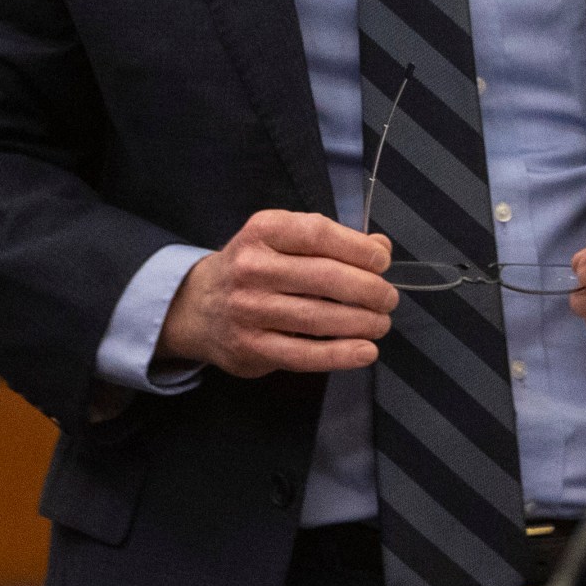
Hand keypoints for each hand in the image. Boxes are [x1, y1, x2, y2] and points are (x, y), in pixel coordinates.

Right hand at [158, 210, 397, 378]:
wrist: (196, 306)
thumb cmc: (255, 267)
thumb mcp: (284, 240)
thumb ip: (331, 241)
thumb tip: (380, 247)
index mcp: (263, 231)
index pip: (318, 234)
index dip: (358, 249)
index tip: (382, 262)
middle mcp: (252, 268)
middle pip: (324, 278)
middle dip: (368, 290)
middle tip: (389, 299)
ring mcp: (248, 310)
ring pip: (318, 318)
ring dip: (361, 322)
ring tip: (381, 323)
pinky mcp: (249, 347)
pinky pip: (303, 354)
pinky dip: (340, 355)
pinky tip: (366, 352)